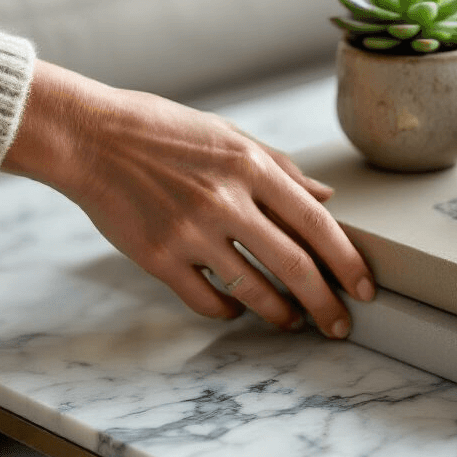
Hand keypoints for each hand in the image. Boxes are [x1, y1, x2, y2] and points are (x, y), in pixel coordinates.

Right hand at [2, 61, 374, 335]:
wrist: (91, 137)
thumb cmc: (164, 131)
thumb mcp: (231, 135)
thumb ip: (282, 169)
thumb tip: (326, 197)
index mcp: (251, 166)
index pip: (316, 223)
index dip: (348, 260)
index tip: (365, 288)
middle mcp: (226, 200)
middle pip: (294, 266)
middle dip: (325, 303)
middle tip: (340, 326)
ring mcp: (191, 231)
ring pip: (253, 291)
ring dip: (280, 313)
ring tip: (292, 321)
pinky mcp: (159, 257)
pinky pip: (206, 300)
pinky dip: (228, 312)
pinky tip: (237, 310)